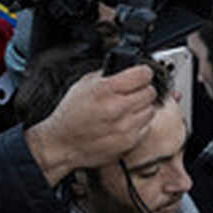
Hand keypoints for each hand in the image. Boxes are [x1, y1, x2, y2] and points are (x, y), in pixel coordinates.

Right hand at [25, 65, 157, 186]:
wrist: (61, 144)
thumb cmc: (70, 114)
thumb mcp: (83, 84)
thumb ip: (108, 75)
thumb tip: (128, 69)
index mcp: (105, 90)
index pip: (143, 74)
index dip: (143, 73)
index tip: (141, 75)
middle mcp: (117, 108)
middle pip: (150, 92)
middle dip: (142, 90)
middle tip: (132, 93)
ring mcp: (125, 126)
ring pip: (151, 109)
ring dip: (141, 108)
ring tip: (126, 109)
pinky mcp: (129, 141)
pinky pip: (146, 126)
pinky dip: (139, 123)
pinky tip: (124, 122)